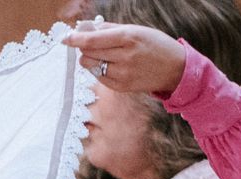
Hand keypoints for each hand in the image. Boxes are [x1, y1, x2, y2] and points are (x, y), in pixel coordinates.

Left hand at [63, 22, 188, 95]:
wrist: (175, 69)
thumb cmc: (155, 45)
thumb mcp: (136, 29)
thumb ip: (109, 29)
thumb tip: (86, 28)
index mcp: (128, 38)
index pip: (92, 40)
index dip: (75, 39)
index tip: (66, 38)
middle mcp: (124, 57)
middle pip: (87, 54)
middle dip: (84, 47)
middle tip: (89, 43)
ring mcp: (122, 74)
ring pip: (90, 66)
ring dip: (90, 59)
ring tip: (102, 54)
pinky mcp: (121, 87)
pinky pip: (98, 77)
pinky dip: (98, 69)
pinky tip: (110, 64)